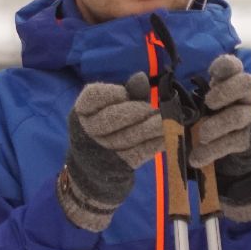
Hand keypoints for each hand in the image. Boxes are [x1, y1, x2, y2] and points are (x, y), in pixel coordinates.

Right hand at [57, 73, 162, 231]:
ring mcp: (102, 151)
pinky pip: (142, 151)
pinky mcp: (120, 165)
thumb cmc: (105, 131)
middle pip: (112, 117)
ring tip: (165, 120)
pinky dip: (158, 142)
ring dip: (152, 126)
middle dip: (136, 110)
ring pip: (130, 135)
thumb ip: (126, 93)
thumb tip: (141, 78)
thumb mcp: (109, 110)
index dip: (112, 93)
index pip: (93, 96)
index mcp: (81, 113)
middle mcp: (87, 132)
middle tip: (150, 109)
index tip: (124, 94)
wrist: (92, 172)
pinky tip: (169, 134)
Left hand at [189, 55, 250, 221]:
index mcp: (227, 83)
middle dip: (227, 90)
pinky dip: (212, 151)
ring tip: (202, 136)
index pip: (233, 66)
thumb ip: (178, 96)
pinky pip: (233, 142)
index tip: (211, 72)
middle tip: (209, 102)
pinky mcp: (246, 139)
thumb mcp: (193, 106)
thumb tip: (146, 83)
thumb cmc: (204, 118)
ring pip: (240, 115)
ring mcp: (247, 117)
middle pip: (246, 83)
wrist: (225, 149)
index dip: (225, 65)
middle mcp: (242, 97)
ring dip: (218, 125)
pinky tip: (197, 158)